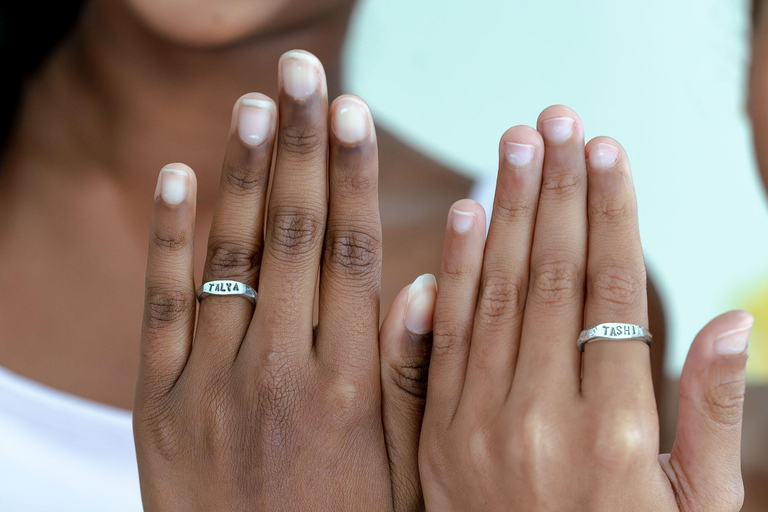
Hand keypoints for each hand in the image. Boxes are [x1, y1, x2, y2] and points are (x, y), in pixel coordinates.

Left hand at [133, 50, 434, 510]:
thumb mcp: (404, 467)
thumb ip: (415, 376)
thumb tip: (429, 285)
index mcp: (349, 385)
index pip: (353, 255)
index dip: (352, 177)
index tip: (353, 115)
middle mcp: (282, 370)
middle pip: (293, 235)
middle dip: (301, 146)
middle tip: (306, 75)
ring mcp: (214, 383)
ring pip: (230, 256)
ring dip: (240, 172)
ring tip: (255, 103)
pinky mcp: (161, 404)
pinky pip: (163, 306)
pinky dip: (168, 238)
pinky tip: (177, 176)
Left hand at [418, 106, 749, 510]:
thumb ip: (706, 418)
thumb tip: (727, 322)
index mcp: (616, 437)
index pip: (612, 295)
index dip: (611, 215)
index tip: (609, 152)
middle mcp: (542, 421)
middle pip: (551, 278)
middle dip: (555, 192)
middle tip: (556, 120)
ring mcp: (479, 427)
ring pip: (494, 295)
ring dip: (505, 212)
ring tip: (514, 147)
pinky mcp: (438, 437)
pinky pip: (444, 340)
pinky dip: (452, 273)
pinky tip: (464, 218)